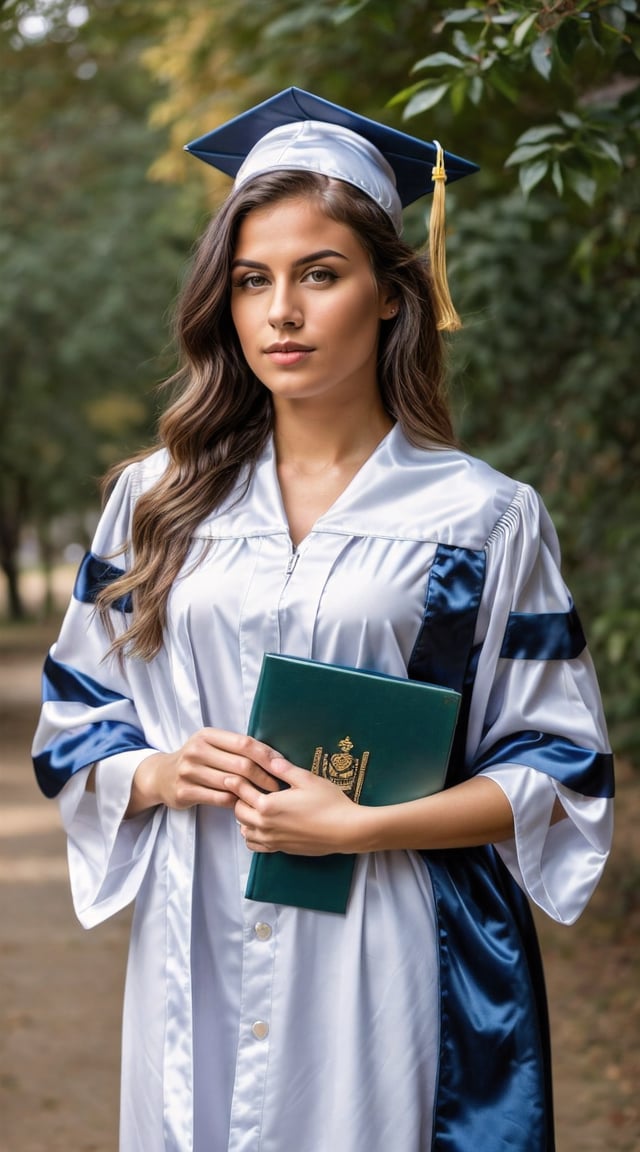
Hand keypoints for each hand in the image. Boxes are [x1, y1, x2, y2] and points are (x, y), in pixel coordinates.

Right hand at [126, 729, 280, 816]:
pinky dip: (236, 802)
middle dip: (265, 776)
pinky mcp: (184, 791)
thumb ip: (236, 748)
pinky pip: (219, 799)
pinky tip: (246, 804)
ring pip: (231, 783)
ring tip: (268, 797)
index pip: (244, 743)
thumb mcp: (211, 745)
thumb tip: (275, 757)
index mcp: (207, 735)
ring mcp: (188, 771)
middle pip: (241, 764)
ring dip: (253, 792)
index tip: (282, 766)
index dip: (266, 755)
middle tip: (279, 787)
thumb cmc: (197, 760)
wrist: (161, 776)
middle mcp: (196, 750)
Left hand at [227, 757, 363, 854]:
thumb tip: (269, 759)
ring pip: (245, 831)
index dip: (235, 783)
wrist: (345, 830)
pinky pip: (256, 846)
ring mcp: (273, 840)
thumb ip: (284, 769)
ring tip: (255, 807)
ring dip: (245, 819)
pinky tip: (263, 825)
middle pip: (239, 813)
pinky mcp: (281, 850)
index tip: (232, 775)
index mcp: (268, 806)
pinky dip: (253, 836)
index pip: (242, 793)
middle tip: (247, 789)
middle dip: (239, 800)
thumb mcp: (307, 779)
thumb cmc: (328, 803)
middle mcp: (265, 826)